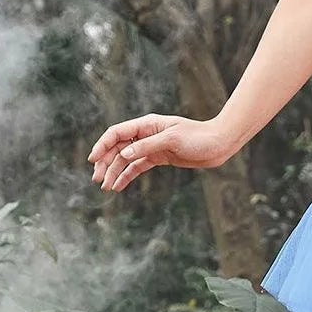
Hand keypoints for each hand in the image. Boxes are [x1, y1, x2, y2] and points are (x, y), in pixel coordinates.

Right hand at [87, 114, 235, 191]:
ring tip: (106, 187)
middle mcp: (146, 134)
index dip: (102, 145)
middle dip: (106, 163)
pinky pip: (137, 167)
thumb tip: (124, 154)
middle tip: (98, 180)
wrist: (218, 145)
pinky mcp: (159, 158)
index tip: (93, 160)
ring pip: (125, 159)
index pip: (117, 133)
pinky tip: (118, 186)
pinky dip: (127, 176)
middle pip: (118, 147)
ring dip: (114, 171)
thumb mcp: (172, 140)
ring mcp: (151, 146)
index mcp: (147, 124)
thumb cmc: (198, 138)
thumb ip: (147, 146)